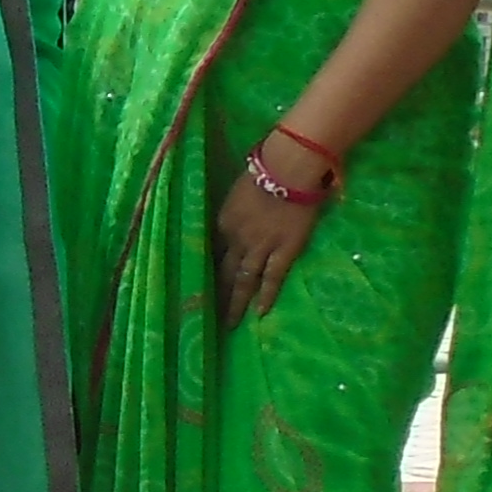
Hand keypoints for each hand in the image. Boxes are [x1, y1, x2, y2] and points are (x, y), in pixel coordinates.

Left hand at [209, 147, 320, 326]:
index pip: (213, 252)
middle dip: (216, 295)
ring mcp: (260, 247)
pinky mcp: (284, 250)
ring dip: (235, 304)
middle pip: (223, 272)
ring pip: (243, 281)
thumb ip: (235, 210)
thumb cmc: (265, 169)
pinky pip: (273, 278)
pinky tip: (260, 313)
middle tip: (209, 318)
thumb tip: (237, 220)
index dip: (208, 271)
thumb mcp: (238, 192)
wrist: (289, 166)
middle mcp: (237, 239)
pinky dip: (266, 296)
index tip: (202, 288)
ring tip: (230, 324)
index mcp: (223, 222)